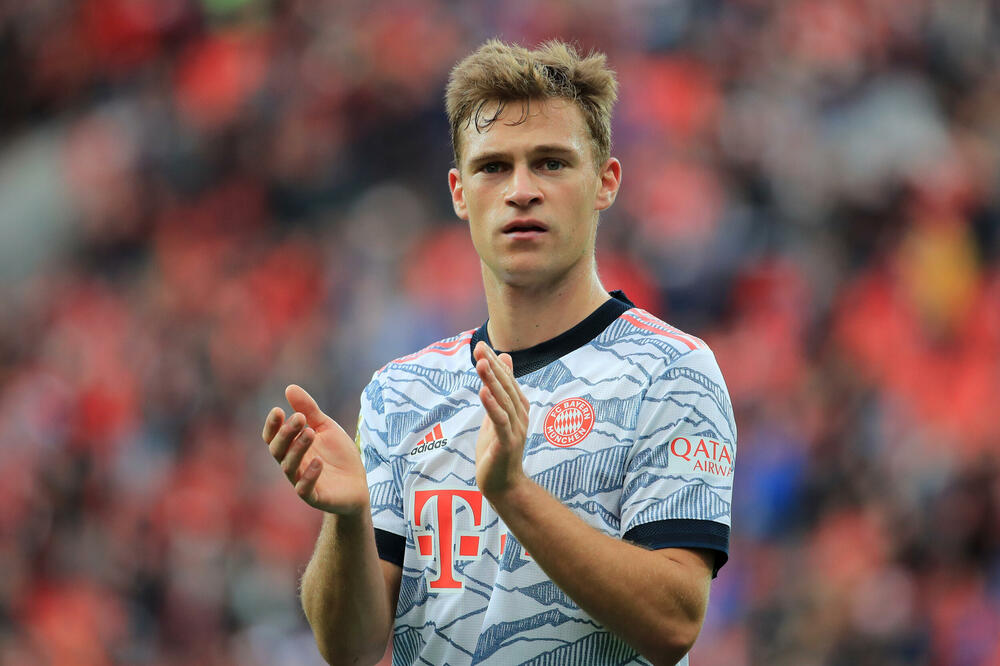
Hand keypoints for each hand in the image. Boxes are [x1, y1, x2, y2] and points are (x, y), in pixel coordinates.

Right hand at [263, 384, 368, 514]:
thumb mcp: (326, 427)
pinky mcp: (315, 497)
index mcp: (292, 447)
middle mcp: (292, 464)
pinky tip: (318, 462)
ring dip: (298, 449)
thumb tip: (290, 387)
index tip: (278, 410)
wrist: (359, 483)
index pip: (273, 437)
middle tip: (299, 419)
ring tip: (310, 433)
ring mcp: (301, 481)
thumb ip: (309, 410)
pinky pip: (305, 489)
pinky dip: (309, 476)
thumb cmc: (338, 454)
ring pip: (289, 467)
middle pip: (278, 450)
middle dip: (286, 434)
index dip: (272, 425)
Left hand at [473, 341, 530, 497]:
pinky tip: (483, 392)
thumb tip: (502, 360)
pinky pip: (499, 421)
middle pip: (505, 386)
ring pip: (503, 400)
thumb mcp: (496, 416)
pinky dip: (492, 406)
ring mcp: (516, 429)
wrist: (503, 485)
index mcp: (518, 408)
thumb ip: (500, 390)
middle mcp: (520, 416)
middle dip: (491, 366)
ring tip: (480, 363)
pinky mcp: (507, 443)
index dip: (494, 363)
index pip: (506, 380)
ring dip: (491, 381)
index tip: (480, 346)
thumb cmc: (498, 450)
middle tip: (479, 348)